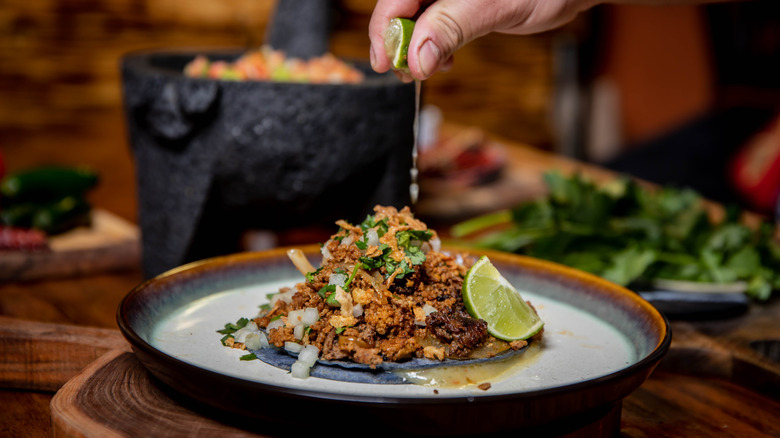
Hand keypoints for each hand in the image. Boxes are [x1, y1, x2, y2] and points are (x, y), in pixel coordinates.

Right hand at [369, 0, 598, 80]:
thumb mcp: (495, 5)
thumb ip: (452, 26)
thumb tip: (418, 58)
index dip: (386, 29)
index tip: (385, 62)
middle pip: (400, 9)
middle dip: (398, 42)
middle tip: (402, 72)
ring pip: (415, 20)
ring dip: (414, 50)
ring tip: (424, 71)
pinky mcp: (457, 6)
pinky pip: (433, 26)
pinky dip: (432, 48)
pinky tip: (443, 62)